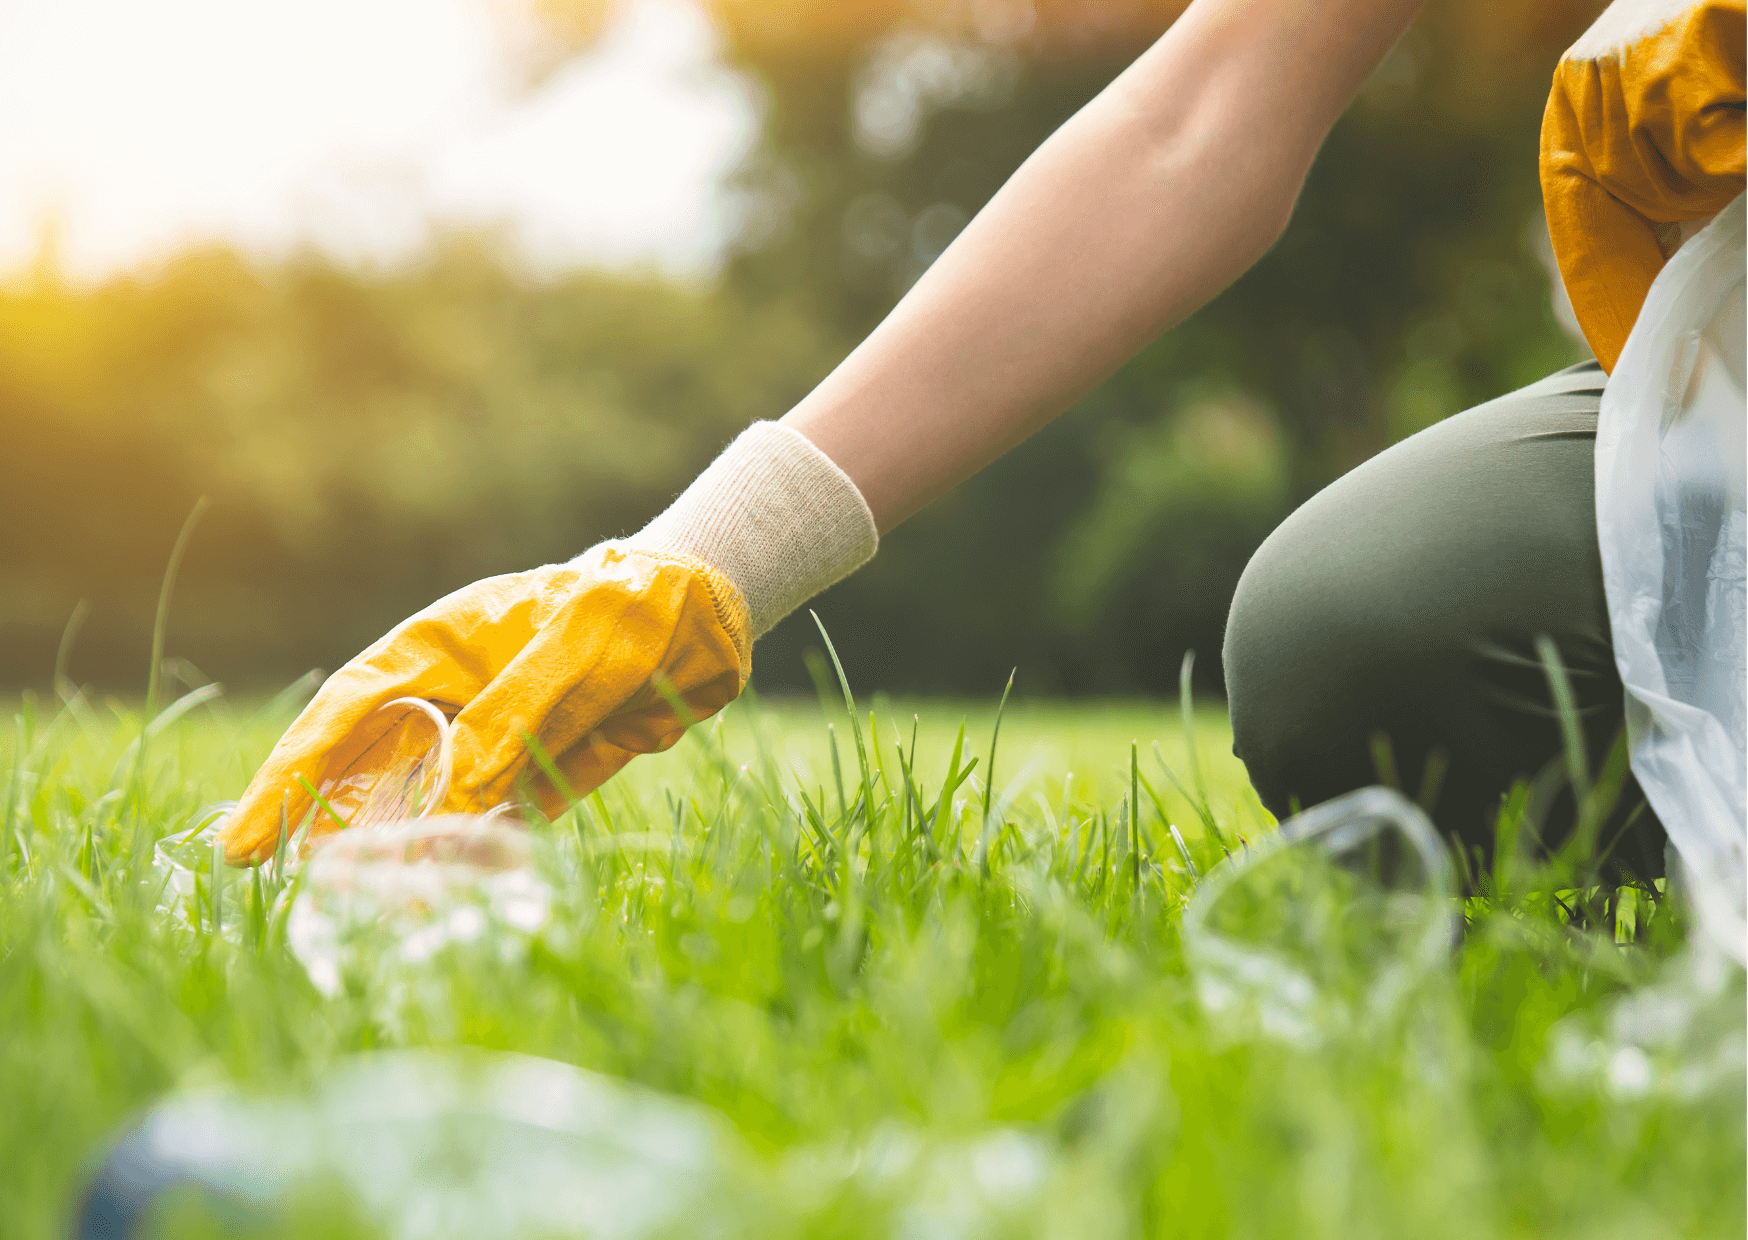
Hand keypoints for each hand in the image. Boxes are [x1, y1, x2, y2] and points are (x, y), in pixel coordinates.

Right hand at [220, 544, 748, 863]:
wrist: (708, 616)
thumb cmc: (634, 604)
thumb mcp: (576, 647)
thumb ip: (515, 716)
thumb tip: (452, 798)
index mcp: (438, 648)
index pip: (344, 714)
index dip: (289, 778)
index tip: (244, 841)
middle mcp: (453, 699)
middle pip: (368, 772)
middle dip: (323, 831)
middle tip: (277, 893)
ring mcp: (494, 741)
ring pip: (426, 811)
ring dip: (396, 860)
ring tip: (359, 919)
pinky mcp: (539, 776)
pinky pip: (492, 830)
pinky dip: (468, 865)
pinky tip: (446, 906)